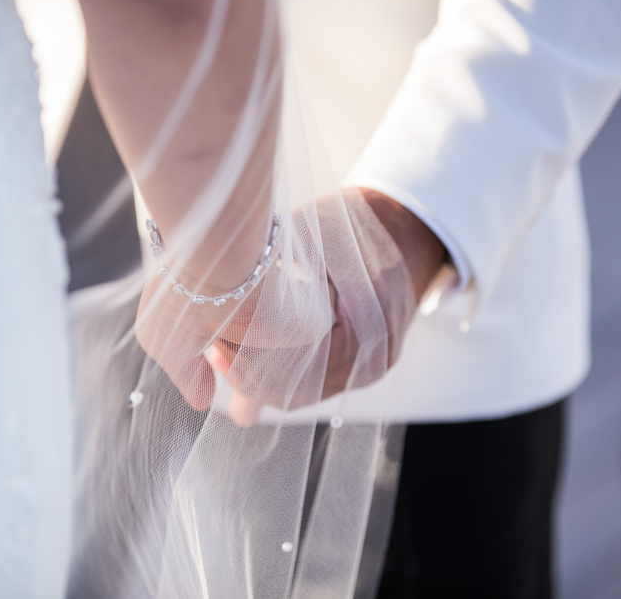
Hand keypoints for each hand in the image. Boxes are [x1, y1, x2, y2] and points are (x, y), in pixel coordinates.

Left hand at [134, 188, 447, 425]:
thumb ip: (272, 284)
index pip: (294, 369)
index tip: (214, 341)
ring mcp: (372, 368)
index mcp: (366, 327)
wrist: (409, 229)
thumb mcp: (312, 242)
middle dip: (247, 376)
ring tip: (222, 355)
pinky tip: (248, 360)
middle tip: (210, 351)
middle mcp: (375, 358)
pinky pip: (314, 386)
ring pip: (300, 395)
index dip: (247, 361)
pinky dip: (280, 376)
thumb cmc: (355, 225)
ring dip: (259, 380)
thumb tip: (217, 315)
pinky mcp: (365, 367)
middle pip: (294, 391)